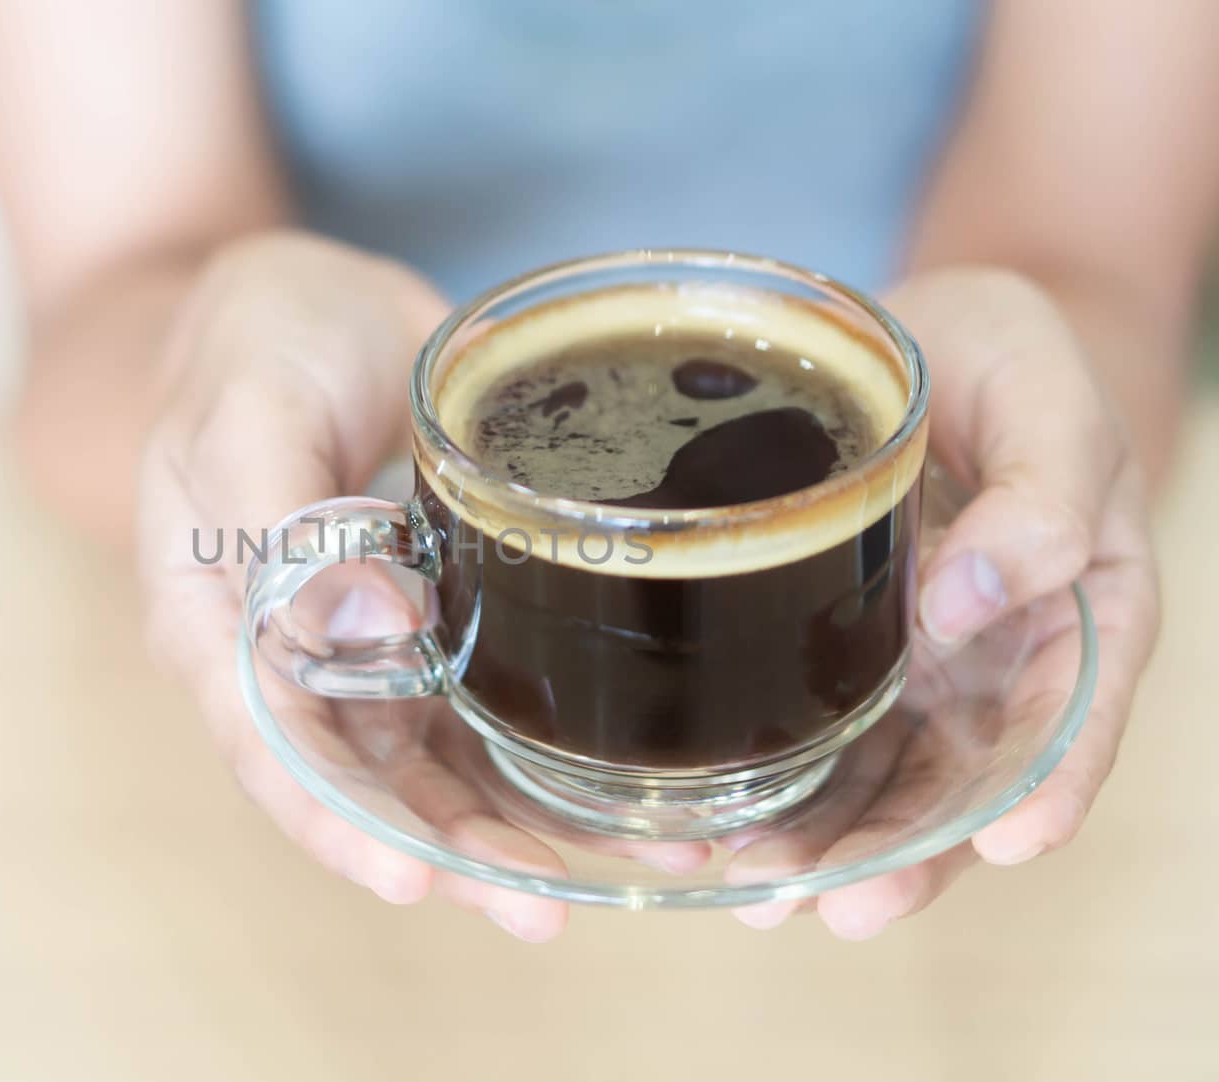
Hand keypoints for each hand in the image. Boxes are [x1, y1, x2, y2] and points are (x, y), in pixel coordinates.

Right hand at [136, 232, 576, 939]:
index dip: (338, 823)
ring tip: (633, 863)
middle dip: (454, 851)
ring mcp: (369, 651)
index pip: (270, 750)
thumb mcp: (251, 411)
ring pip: (442, 765)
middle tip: (543, 907)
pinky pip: (491, 706)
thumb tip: (370, 631)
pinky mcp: (437, 624)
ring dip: (525, 820)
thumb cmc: (253, 344)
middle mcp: (292, 662)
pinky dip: (556, 753)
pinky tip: (640, 785)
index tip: (416, 877)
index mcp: (214, 625)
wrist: (309, 302)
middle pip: (367, 785)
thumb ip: (285, 522)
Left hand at [732, 266, 1160, 936]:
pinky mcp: (833, 650)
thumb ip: (1041, 496)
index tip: (1003, 846)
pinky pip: (810, 731)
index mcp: (1076, 613)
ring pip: (875, 777)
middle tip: (830, 903)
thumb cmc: (1009, 359)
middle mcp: (992, 662)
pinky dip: (770, 783)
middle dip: (900, 852)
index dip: (1043, 791)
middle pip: (957, 781)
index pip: (1072, 722)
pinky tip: (709, 824)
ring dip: (822, 843)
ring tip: (757, 884)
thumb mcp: (1048, 400)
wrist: (922, 336)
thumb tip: (977, 599)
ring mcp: (910, 665)